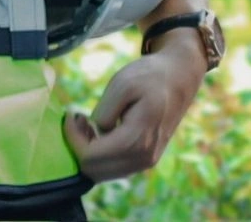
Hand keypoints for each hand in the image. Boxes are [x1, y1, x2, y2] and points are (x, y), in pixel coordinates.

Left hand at [64, 35, 206, 181]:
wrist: (178, 79)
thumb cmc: (149, 77)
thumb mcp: (122, 84)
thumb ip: (105, 111)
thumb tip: (95, 129)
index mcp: (137, 140)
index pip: (91, 156)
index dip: (73, 138)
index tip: (71, 113)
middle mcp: (143, 158)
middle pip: (95, 170)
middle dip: (78, 146)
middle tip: (77, 118)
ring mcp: (146, 161)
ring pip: (103, 172)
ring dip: (87, 150)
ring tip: (85, 121)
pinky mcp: (145, 159)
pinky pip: (114, 166)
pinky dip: (99, 153)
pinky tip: (97, 130)